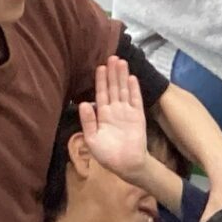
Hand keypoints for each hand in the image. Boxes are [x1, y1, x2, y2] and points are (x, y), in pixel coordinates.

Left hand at [79, 58, 151, 181]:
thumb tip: (83, 103)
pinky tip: (132, 78)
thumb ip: (87, 121)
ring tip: (121, 61)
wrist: (126, 164)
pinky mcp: (138, 116)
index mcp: (102, 114)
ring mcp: (127, 112)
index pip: (101, 93)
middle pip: (113, 87)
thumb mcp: (92, 139)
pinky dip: (134, 89)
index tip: (100, 66)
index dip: (100, 80)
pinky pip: (136, 100)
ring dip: (122, 76)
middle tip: (112, 57)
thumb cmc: (107, 154)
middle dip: (112, 73)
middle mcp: (115, 110)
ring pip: (124, 90)